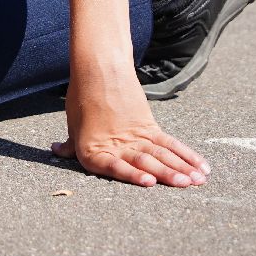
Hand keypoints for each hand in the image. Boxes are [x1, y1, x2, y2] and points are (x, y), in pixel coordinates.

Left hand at [51, 75, 209, 187]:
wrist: (99, 70)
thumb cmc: (82, 99)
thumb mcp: (73, 124)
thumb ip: (70, 145)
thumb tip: (56, 150)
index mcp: (95, 151)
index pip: (115, 167)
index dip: (133, 175)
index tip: (150, 182)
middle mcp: (118, 146)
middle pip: (146, 161)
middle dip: (168, 174)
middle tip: (187, 185)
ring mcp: (136, 136)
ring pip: (162, 154)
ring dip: (181, 168)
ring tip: (197, 180)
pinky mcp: (149, 126)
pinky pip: (170, 143)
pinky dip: (186, 155)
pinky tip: (199, 166)